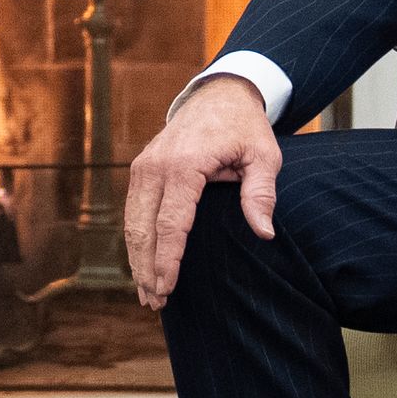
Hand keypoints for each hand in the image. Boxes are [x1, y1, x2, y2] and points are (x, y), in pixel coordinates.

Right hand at [122, 74, 278, 312]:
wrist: (219, 95)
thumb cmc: (245, 128)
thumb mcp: (264, 155)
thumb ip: (262, 193)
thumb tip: (264, 233)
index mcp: (185, 163)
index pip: (171, 222)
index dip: (167, 259)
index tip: (167, 288)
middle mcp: (156, 165)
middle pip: (143, 227)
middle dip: (146, 268)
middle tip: (155, 303)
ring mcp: (143, 166)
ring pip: (132, 222)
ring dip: (137, 259)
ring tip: (147, 294)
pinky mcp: (141, 170)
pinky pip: (133, 211)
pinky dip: (135, 241)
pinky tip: (142, 266)